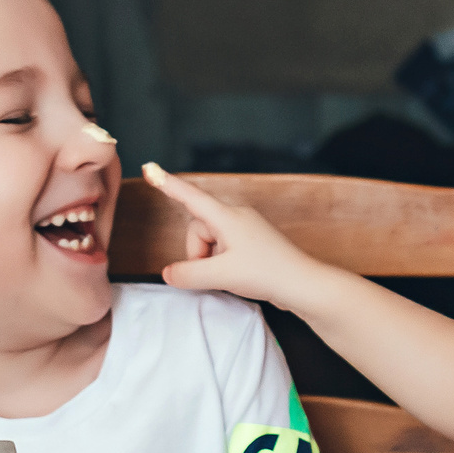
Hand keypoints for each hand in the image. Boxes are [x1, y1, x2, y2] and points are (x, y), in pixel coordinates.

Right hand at [141, 162, 328, 309]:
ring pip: (210, 241)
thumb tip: (168, 273)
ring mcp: (245, 229)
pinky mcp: (252, 243)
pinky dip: (222, 264)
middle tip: (217, 272)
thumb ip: (188, 274)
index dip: (167, 184)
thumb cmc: (268, 273)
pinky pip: (223, 249)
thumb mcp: (221, 275)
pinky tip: (239, 276)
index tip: (149, 167)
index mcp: (227, 216)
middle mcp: (236, 216)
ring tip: (232, 275)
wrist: (303, 285)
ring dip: (211, 261)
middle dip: (198, 253)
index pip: (190, 196)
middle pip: (198, 228)